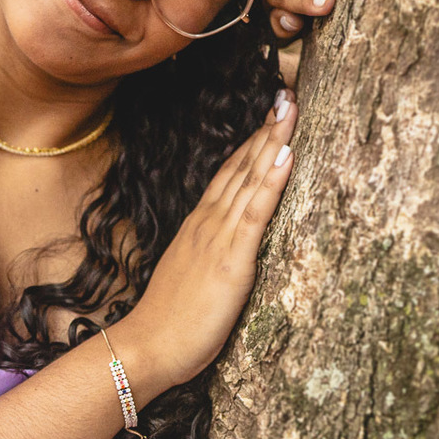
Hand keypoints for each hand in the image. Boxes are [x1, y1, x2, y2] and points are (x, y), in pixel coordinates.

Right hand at [124, 90, 297, 387]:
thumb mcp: (192, 276)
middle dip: (267, 129)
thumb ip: (208, 253)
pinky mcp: (231, 259)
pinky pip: (255, 212)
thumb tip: (227, 244)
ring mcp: (219, 237)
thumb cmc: (171, 320)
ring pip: (250, 178)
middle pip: (242, 165)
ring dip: (272, 140)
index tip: (271, 114)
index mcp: (201, 226)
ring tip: (291, 108)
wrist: (147, 346)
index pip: (230, 174)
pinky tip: (286, 154)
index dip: (252, 143)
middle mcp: (209, 222)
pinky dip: (271, 180)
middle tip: (288, 93)